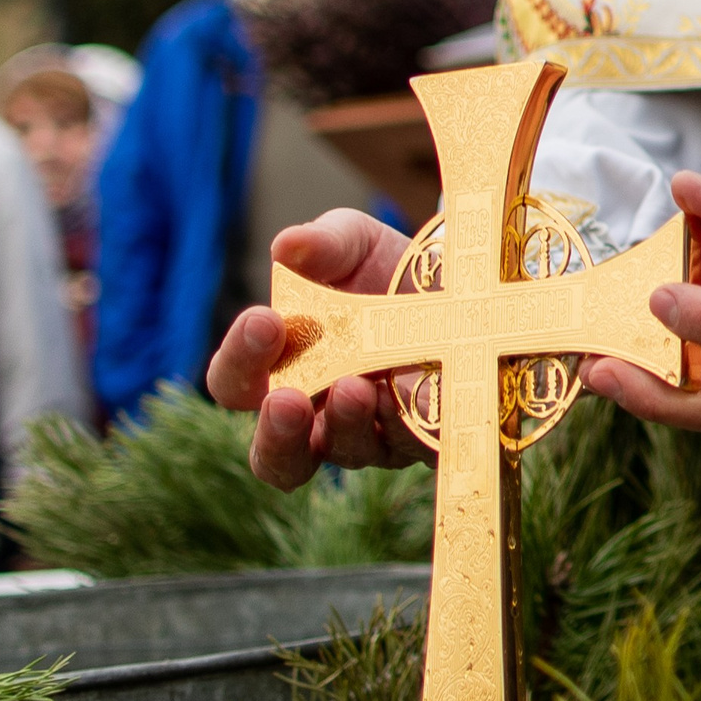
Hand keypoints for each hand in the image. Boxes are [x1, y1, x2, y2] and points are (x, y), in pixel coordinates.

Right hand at [204, 207, 430, 490]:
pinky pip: (411, 444)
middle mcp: (318, 416)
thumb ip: (320, 246)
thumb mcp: (353, 244)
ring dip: (345, 423)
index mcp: (282, 368)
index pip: (236, 383)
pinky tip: (413, 389)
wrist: (464, 283)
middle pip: (274, 456)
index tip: (264, 322)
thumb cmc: (386, 269)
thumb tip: (286, 247)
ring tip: (355, 386)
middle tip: (286, 400)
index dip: (241, 361)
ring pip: (345, 452)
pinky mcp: (425, 439)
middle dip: (276, 431)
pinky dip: (408, 420)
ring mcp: (372, 435)